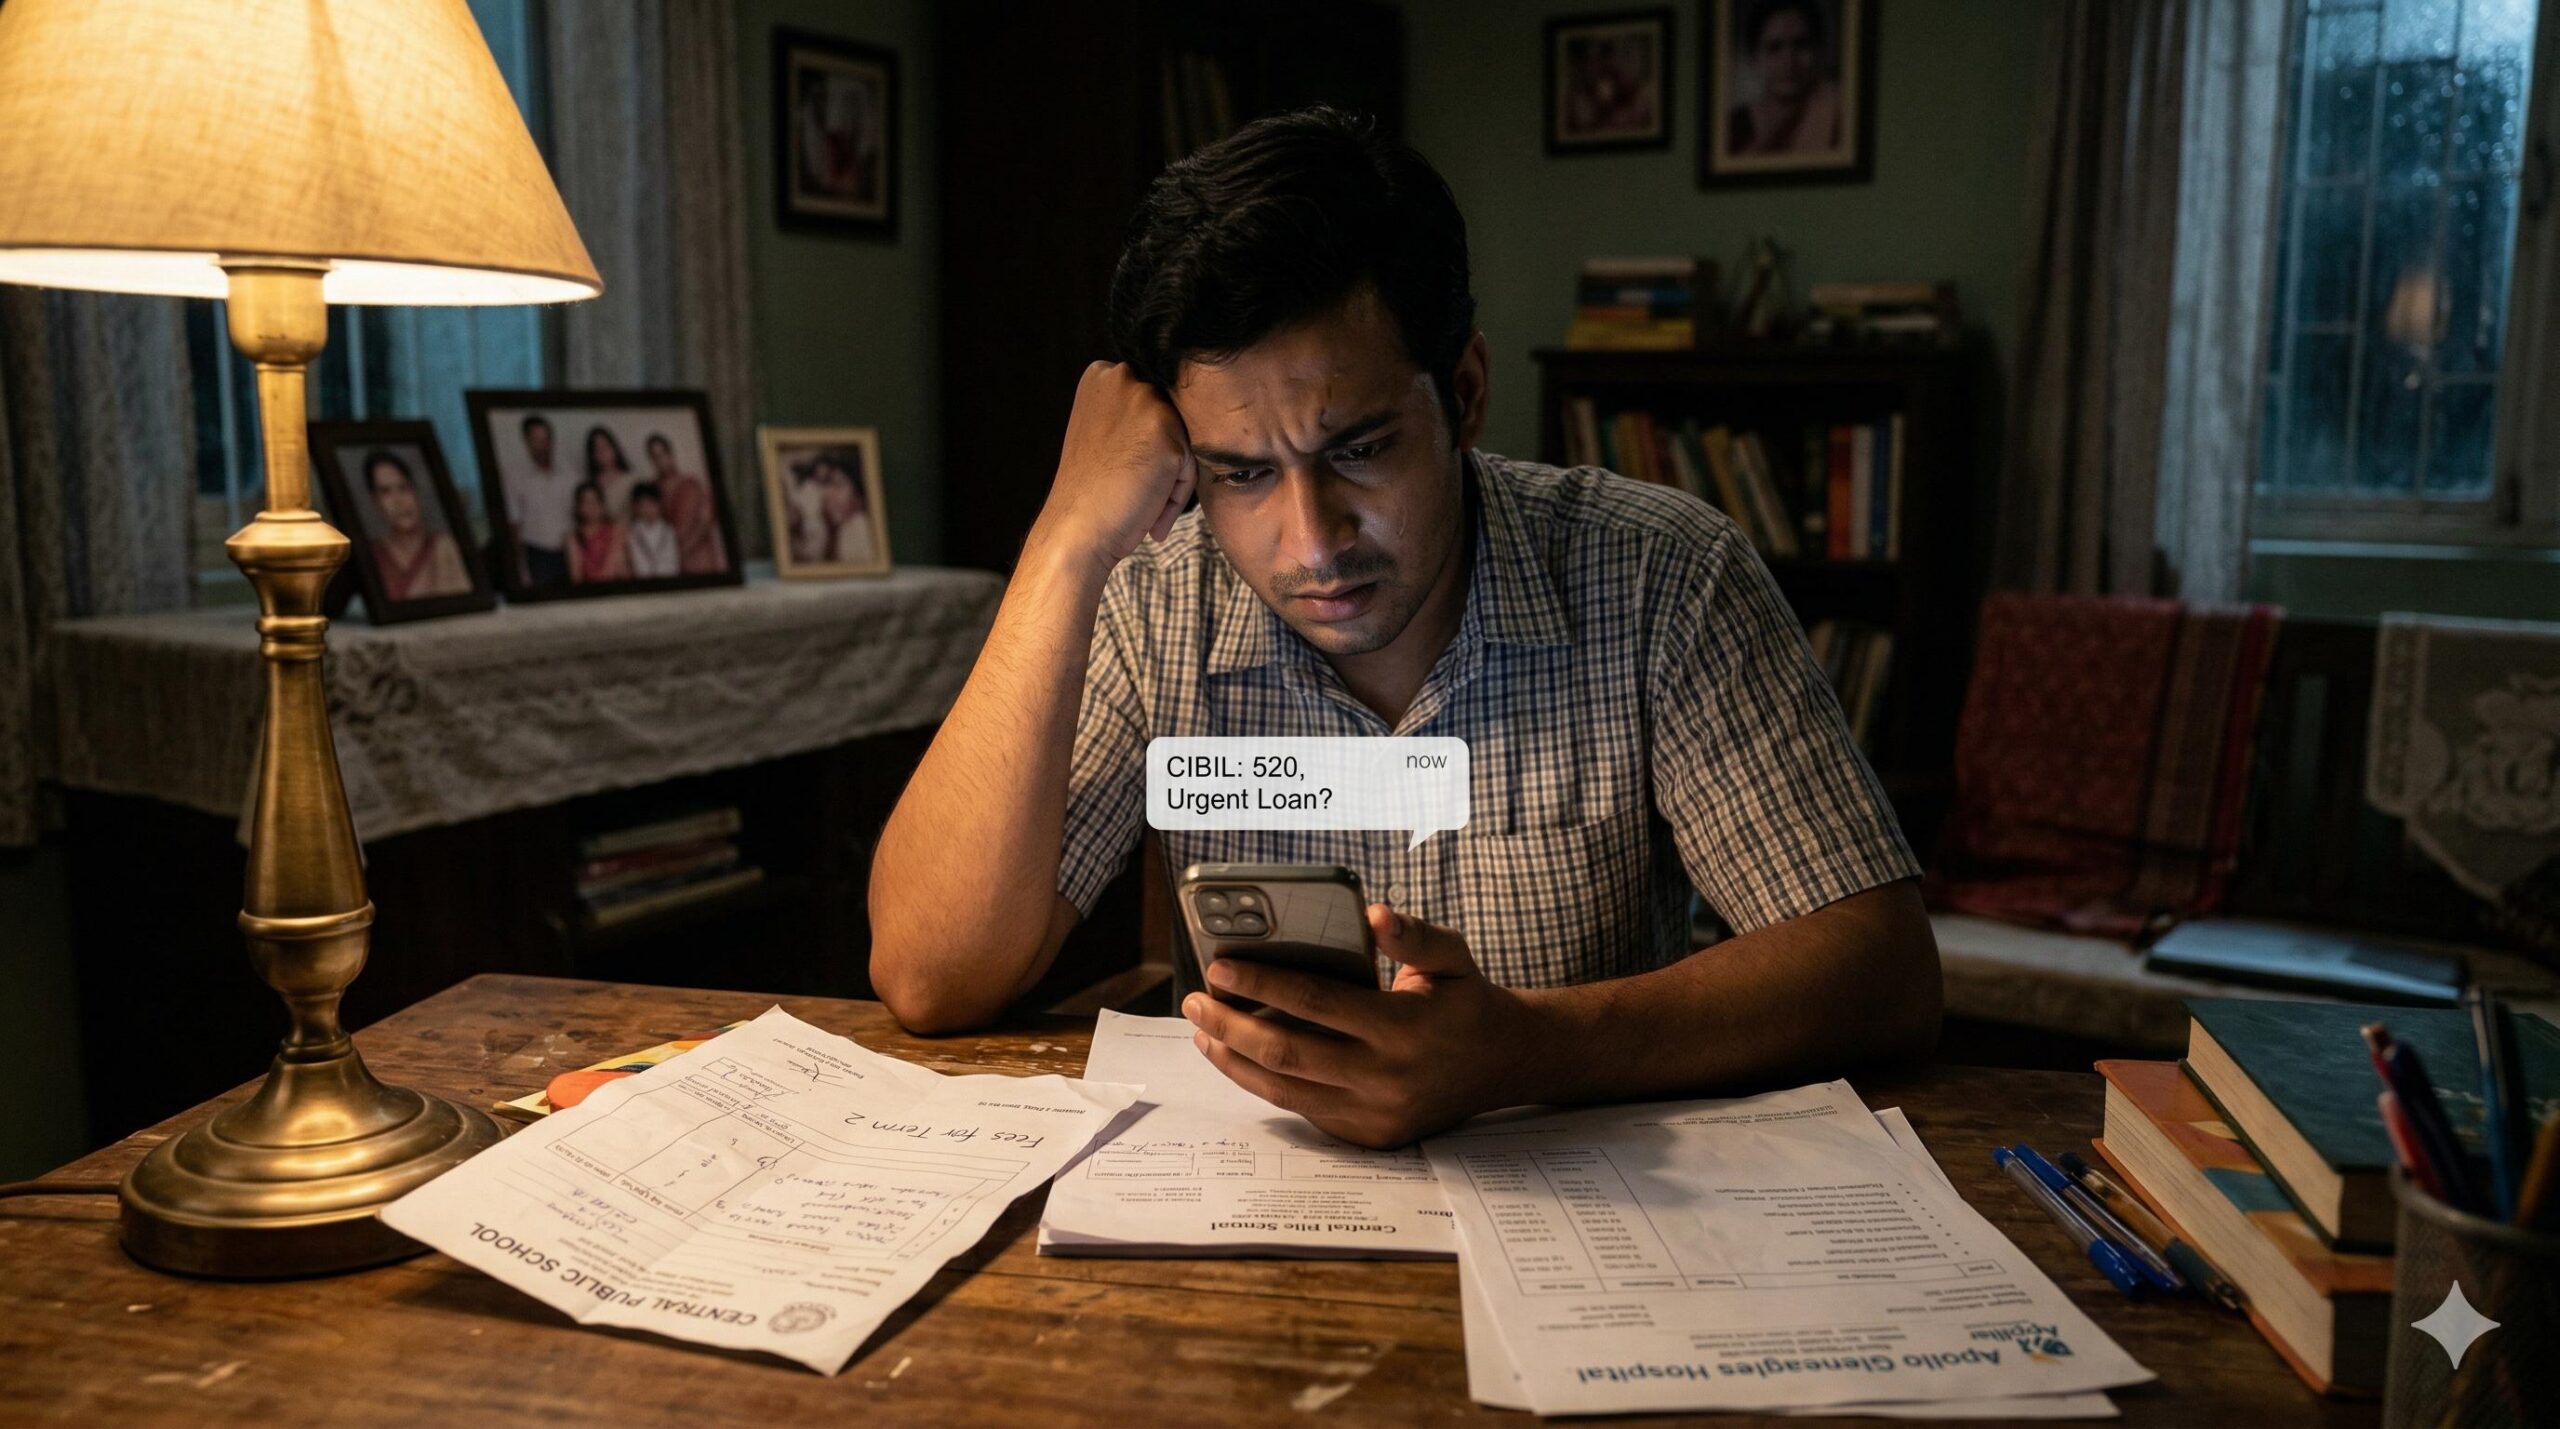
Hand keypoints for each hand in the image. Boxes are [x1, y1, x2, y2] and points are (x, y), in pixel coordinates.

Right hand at [1026, 361, 1197, 575]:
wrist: (1076, 531)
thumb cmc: (1089, 491)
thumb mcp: (1099, 431)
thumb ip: (1128, 413)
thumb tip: (1174, 415)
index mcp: (1101, 374)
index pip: (1149, 404)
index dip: (1138, 445)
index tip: (1119, 469)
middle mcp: (1123, 377)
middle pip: (1169, 420)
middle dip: (1157, 459)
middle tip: (1126, 487)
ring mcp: (1145, 403)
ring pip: (1182, 443)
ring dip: (1167, 479)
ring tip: (1136, 502)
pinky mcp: (1167, 434)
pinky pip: (1189, 469)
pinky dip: (1173, 498)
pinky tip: (1147, 513)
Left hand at [1181, 906, 1543, 1148]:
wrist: (1504, 1065)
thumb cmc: (1467, 1001)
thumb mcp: (1453, 957)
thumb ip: (1414, 935)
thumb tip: (1372, 914)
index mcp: (1403, 1028)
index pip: (1316, 1002)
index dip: (1262, 983)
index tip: (1220, 965)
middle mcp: (1385, 1077)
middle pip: (1286, 1052)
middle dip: (1229, 1026)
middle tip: (1193, 1001)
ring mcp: (1374, 1114)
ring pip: (1284, 1089)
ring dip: (1234, 1060)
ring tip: (1202, 1033)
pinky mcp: (1368, 1136)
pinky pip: (1303, 1109)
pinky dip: (1264, 1083)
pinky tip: (1239, 1058)